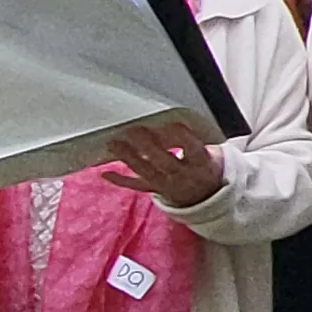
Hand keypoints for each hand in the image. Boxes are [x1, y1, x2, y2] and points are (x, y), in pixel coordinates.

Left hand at [103, 121, 225, 205]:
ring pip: (147, 172)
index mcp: (200, 162)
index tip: (170, 124)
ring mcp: (168, 185)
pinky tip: (106, 172)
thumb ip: (190, 135)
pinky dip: (120, 180)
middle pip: (165, 162)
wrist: (204, 194)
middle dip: (148, 146)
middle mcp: (184, 175)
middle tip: (133, 130)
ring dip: (129, 158)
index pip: (193, 149)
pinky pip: (137, 186)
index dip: (182, 137)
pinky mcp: (155, 190)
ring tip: (114, 144)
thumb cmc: (201, 161)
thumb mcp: (205, 149)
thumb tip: (168, 118)